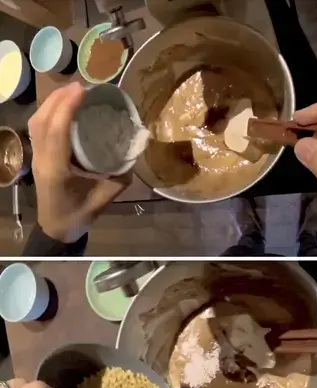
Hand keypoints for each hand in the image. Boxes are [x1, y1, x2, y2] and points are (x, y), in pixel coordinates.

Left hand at [28, 82, 130, 243]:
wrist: (58, 227)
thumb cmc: (82, 214)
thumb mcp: (107, 195)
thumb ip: (121, 172)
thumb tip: (135, 147)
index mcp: (56, 169)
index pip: (56, 130)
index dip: (67, 107)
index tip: (83, 90)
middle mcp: (42, 158)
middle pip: (42, 120)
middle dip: (58, 98)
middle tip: (82, 86)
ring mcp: (36, 156)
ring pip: (36, 121)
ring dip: (52, 102)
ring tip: (72, 92)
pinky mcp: (37, 155)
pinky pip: (38, 128)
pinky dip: (49, 112)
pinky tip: (63, 106)